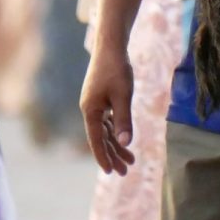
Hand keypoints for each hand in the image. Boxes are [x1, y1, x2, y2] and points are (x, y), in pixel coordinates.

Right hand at [81, 46, 135, 174]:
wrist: (111, 47)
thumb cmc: (117, 70)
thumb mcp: (123, 96)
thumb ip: (123, 120)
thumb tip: (125, 143)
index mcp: (90, 111)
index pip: (96, 140)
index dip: (104, 157)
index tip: (111, 172)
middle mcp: (89, 110)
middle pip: (101, 138)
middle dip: (113, 155)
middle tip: (125, 172)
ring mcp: (95, 104)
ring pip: (105, 131)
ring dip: (116, 145)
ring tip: (130, 161)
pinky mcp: (101, 99)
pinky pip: (108, 121)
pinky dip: (116, 131)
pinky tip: (123, 140)